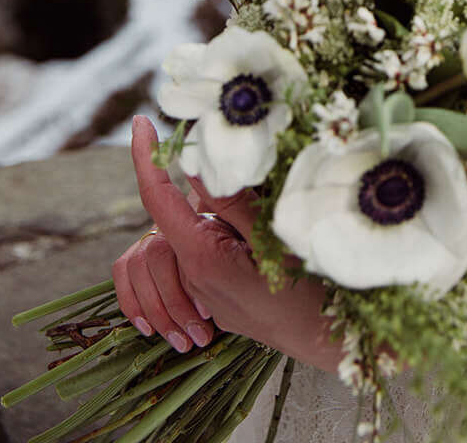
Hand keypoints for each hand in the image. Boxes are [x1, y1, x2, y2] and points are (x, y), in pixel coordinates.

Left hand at [113, 115, 340, 370]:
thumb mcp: (272, 236)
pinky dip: (235, 238)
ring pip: (200, 233)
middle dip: (212, 191)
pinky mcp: (217, 300)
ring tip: (269, 231)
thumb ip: (231, 201)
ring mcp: (203, 292)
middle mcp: (193, 276)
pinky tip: (267, 251)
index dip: (146, 157)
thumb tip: (194, 163)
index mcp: (200, 257)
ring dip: (227, 219)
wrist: (325, 343)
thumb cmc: (307, 291)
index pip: (157, 198)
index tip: (141, 122)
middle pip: (183, 213)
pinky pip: (214, 254)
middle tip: (259, 193)